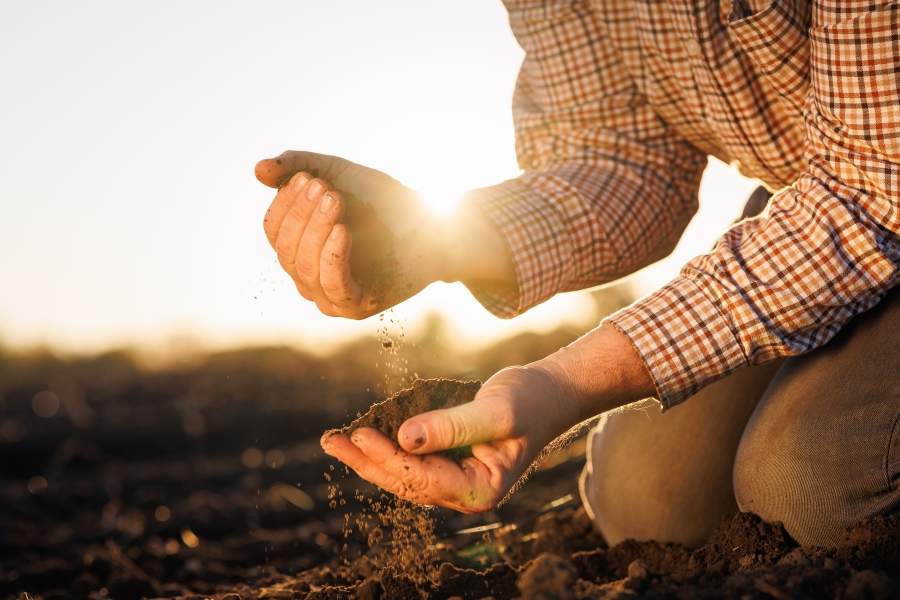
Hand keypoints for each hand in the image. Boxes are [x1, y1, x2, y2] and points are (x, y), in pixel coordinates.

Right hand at [255, 151, 432, 317]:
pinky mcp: (356, 307)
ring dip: (316, 230)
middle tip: (326, 189)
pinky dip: (332, 256)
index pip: (273, 231)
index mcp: (299, 249)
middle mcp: (308, 277)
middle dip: (302, 215)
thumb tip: (258, 170)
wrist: (433, 224)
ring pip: (304, 268)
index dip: (285, 204)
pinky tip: (342, 230)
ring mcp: (330, 296)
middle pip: (286, 250)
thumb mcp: (337, 174)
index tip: (309, 178)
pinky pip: (332, 286)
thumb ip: (298, 166)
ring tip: (335, 200)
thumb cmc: (385, 203)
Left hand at [320, 363, 577, 512]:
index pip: (424, 478)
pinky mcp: (449, 463)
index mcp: (480, 491)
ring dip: (369, 458)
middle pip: (405, 482)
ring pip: (403, 474)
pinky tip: (364, 436)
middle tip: (330, 441)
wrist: (548, 394)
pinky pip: (411, 461)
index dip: (389, 458)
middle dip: (366, 462)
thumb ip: (452, 426)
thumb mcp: (495, 411)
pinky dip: (387, 448)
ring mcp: (456, 480)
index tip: (360, 434)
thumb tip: (403, 437)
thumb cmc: (530, 401)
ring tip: (335, 441)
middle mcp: (465, 493)